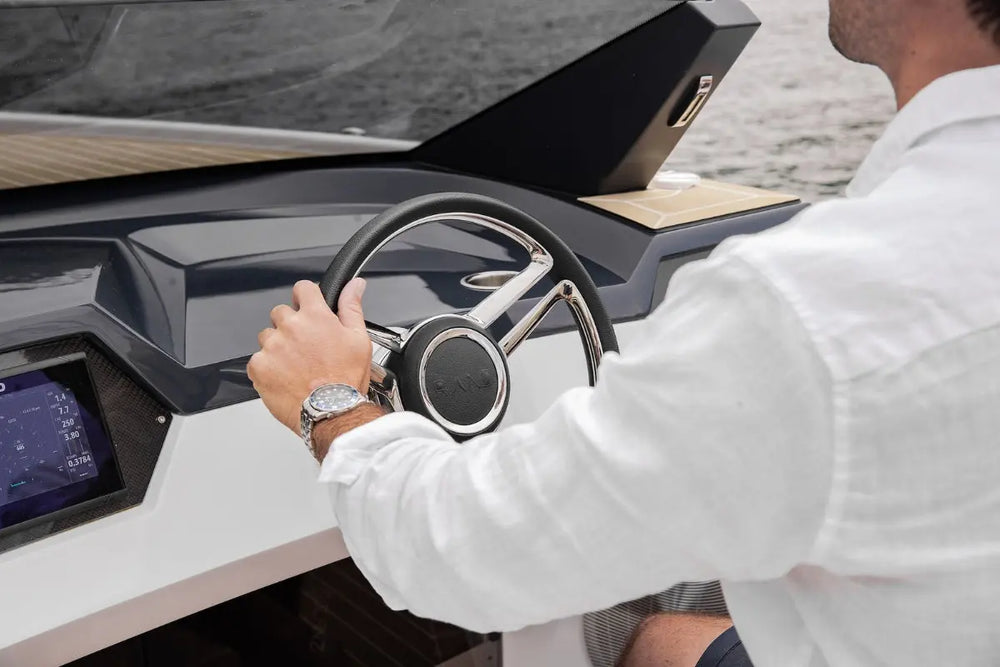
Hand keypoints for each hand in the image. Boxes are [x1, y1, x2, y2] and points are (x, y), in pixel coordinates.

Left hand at [248, 278, 371, 434]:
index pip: (302, 289)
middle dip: (291, 326)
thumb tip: (355, 285)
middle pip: (281, 313)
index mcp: (315, 316)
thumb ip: (352, 307)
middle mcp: (290, 327)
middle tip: (305, 348)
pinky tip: (285, 378)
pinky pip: (257, 359)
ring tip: (295, 367)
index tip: (307, 309)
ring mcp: (272, 346)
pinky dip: (267, 367)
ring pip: (267, 337)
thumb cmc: (346, 379)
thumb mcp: (359, 339)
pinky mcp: (258, 366)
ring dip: (277, 347)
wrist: (331, 412)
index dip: (305, 298)